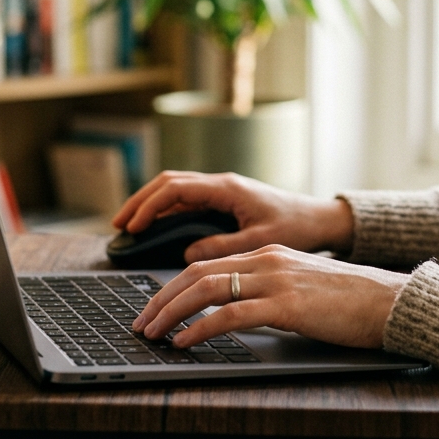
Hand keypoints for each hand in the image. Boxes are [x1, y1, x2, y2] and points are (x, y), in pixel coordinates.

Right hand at [111, 171, 354, 261]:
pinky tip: (155, 229)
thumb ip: (224, 247)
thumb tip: (189, 254)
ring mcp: (221, 191)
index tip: (132, 227)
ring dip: (150, 205)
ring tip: (128, 227)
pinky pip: (187, 201)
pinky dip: (166, 212)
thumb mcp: (261, 242)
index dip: (150, 206)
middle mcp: (221, 185)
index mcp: (228, 188)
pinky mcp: (224, 202)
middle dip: (140, 202)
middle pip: (168, 184)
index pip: (177, 189)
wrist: (319, 219)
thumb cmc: (297, 227)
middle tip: (118, 225)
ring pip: (175, 190)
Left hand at [132, 245, 408, 348]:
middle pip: (197, 274)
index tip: (154, 308)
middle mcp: (267, 259)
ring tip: (154, 333)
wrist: (389, 301)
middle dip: (161, 299)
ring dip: (172, 313)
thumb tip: (234, 311)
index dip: (173, 287)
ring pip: (207, 290)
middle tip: (142, 323)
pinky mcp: (287, 304)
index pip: (207, 265)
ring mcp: (276, 279)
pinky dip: (200, 328)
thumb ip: (268, 291)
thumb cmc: (350, 301)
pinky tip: (185, 342)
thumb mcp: (301, 287)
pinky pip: (230, 314)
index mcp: (268, 253)